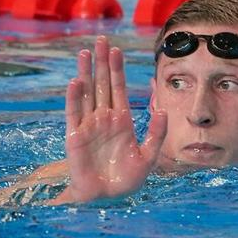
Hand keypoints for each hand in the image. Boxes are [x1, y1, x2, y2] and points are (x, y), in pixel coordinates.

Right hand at [54, 36, 166, 203]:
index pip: (119, 88)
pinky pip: (74, 113)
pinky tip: (76, 81)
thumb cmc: (127, 178)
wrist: (106, 197)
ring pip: (87, 93)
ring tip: (85, 52)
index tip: (116, 50)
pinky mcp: (75, 136)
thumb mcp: (148, 156)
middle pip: (102, 84)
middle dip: (102, 62)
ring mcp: (89, 124)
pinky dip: (74, 97)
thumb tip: (163, 109)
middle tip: (101, 40)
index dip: (117, 69)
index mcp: (122, 119)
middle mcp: (105, 117)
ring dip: (86, 72)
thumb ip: (156, 133)